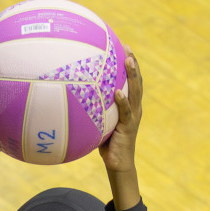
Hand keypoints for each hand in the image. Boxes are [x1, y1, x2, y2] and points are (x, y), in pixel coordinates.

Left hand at [98, 51, 143, 173]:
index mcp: (130, 105)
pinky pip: (126, 112)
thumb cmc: (106, 143)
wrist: (118, 164)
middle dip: (134, 64)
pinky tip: (117, 92)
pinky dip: (122, 102)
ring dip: (132, 76)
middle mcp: (135, 107)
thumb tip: (72, 94)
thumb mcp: (100, 122)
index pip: (131, 81)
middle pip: (137, 81)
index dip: (130, 64)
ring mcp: (133, 116)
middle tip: (128, 47)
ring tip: (128, 61)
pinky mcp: (129, 127)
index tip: (125, 46)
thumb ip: (93, 108)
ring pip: (135, 92)